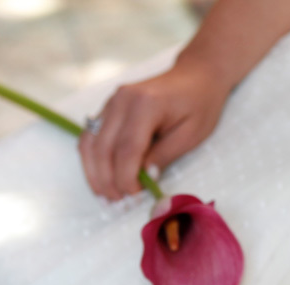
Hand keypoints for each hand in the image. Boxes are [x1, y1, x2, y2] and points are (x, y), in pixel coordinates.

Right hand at [79, 61, 227, 199]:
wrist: (196, 75)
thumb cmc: (200, 105)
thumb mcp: (191, 134)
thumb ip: (164, 155)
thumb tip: (143, 178)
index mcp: (145, 105)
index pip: (127, 149)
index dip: (126, 178)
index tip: (133, 197)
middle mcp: (121, 100)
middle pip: (103, 148)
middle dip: (107, 180)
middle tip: (117, 204)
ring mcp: (111, 101)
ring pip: (90, 143)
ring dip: (94, 173)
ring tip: (105, 196)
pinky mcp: (108, 106)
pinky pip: (91, 136)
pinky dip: (92, 159)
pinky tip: (100, 178)